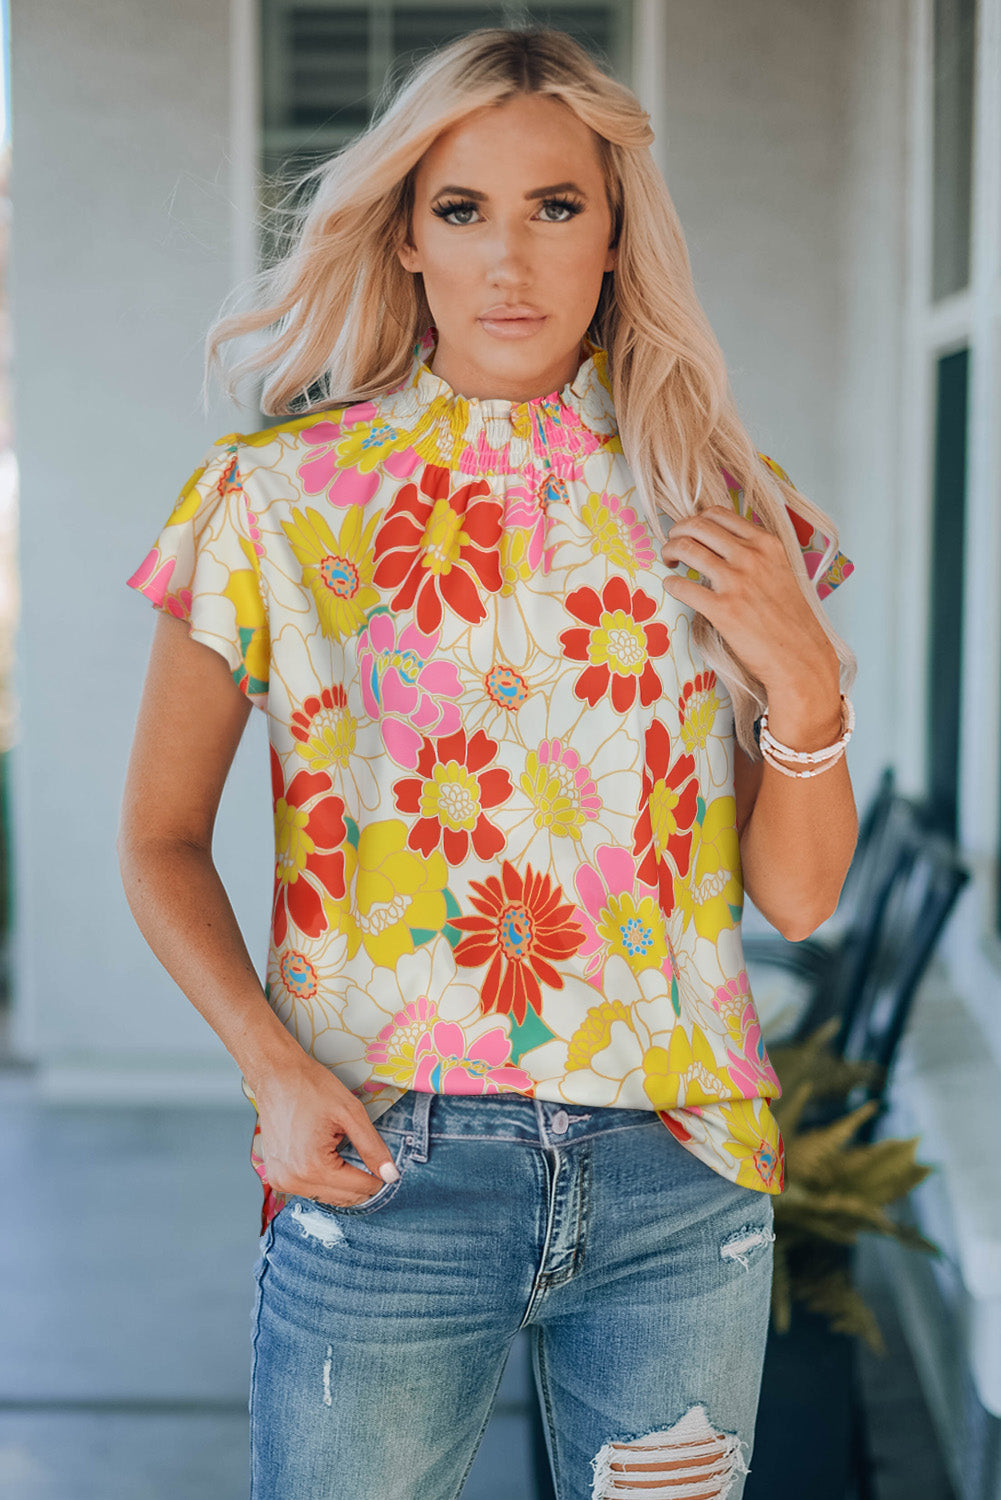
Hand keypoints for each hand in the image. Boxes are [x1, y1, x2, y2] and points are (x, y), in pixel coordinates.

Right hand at [252, 1053, 399, 1206]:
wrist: (276, 1076)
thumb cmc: (311, 1088)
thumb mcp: (351, 1113)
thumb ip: (373, 1148)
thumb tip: (391, 1175)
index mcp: (313, 1168)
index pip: (360, 1189)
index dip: (379, 1178)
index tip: (384, 1164)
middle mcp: (294, 1181)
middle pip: (345, 1198)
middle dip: (361, 1181)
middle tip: (366, 1155)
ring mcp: (281, 1181)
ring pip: (328, 1197)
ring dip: (342, 1181)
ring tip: (340, 1149)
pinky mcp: (276, 1176)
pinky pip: (310, 1190)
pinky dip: (324, 1179)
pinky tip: (326, 1156)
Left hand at [660, 505, 837, 697]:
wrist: (801, 658)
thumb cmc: (792, 621)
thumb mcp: (782, 572)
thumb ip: (757, 555)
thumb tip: (724, 546)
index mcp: (767, 544)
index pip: (719, 513)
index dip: (696, 519)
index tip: (690, 531)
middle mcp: (751, 556)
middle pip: (697, 525)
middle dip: (677, 531)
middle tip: (673, 545)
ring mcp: (736, 582)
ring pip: (686, 548)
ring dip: (669, 552)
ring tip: (670, 563)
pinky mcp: (722, 610)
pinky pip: (681, 586)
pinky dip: (671, 584)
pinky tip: (673, 588)